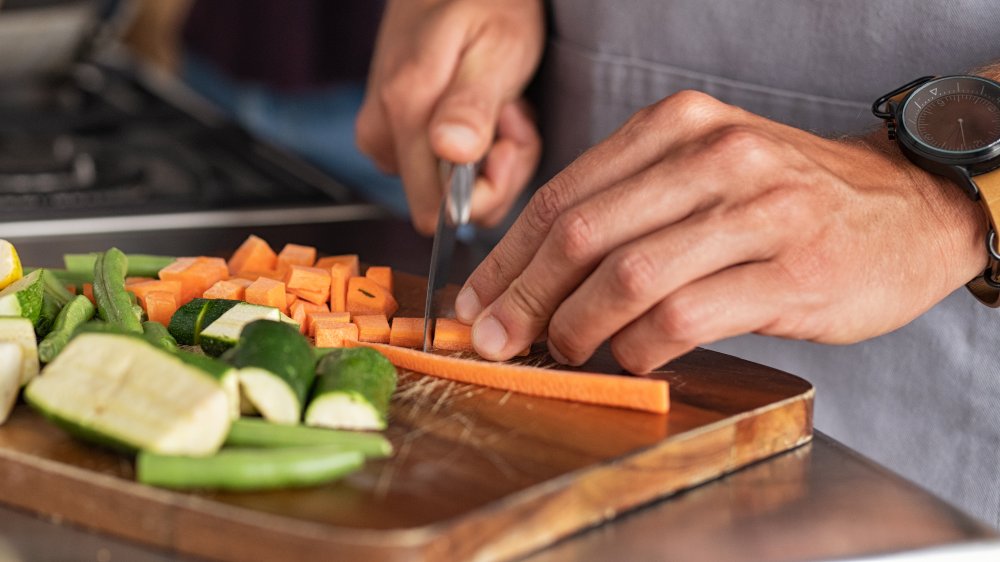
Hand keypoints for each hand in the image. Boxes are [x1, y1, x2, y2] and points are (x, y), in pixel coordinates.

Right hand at [356, 0, 544, 233]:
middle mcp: (382, 131)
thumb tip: (452, 153)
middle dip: (494, 174)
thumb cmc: (485, 5)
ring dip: (489, 161)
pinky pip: (439, 172)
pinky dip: (475, 151)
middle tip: (512, 116)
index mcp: (403, 110)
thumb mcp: (497, 47)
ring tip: (501, 106)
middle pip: (443, 207)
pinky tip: (485, 111)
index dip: (487, 189)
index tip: (510, 140)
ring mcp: (383, 136)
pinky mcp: (392, 137)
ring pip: (445, 192)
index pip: (438, 212)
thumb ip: (472, 105)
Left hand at [454, 90, 989, 372]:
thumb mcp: (705, 170)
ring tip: (566, 349)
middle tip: (497, 338)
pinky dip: (641, 346)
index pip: (564, 196)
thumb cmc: (788, 198)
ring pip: (628, 277)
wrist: (907, 208)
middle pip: (582, 235)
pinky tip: (632, 356)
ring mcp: (757, 213)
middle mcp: (714, 158)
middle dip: (524, 297)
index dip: (507, 257)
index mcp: (678, 126)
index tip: (476, 301)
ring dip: (577, 326)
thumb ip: (628, 205)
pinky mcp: (791, 273)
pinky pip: (685, 317)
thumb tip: (535, 274)